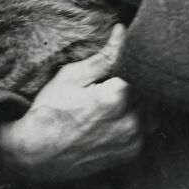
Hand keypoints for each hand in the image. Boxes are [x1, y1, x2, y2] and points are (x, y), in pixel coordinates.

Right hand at [0, 25, 142, 183]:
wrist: (36, 157)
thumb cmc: (49, 113)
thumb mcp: (72, 77)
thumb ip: (105, 55)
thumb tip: (123, 31)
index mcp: (117, 97)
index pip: (144, 68)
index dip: (136, 61)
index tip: (125, 60)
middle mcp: (131, 121)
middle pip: (151, 89)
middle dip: (138, 80)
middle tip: (115, 81)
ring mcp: (134, 140)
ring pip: (152, 108)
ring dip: (140, 100)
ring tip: (115, 99)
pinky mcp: (132, 153)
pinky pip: (146, 128)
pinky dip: (137, 119)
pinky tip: (115, 118)